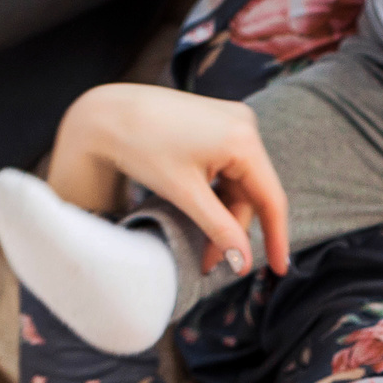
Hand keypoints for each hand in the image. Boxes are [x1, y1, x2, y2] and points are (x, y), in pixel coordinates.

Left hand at [47, 84, 289, 276]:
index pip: (271, 198)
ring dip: (223, 213)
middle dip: (233, 229)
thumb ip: (219, 229)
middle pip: (252, 192)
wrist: (105, 113)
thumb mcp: (184, 194)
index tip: (278, 268)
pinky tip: (201, 210)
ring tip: (202, 242)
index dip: (276, 238)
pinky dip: (217, 192)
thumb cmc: (140, 146)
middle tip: (211, 262)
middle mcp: (244, 124)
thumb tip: (243, 261)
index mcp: (243, 139)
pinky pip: (229, 166)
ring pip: (239, 181)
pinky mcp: (218, 122)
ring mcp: (232, 120)